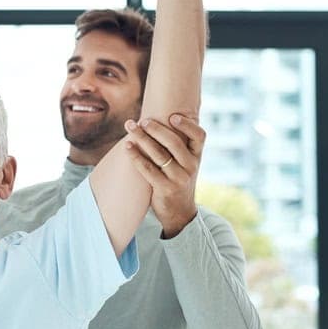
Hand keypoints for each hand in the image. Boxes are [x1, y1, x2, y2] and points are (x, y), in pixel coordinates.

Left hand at [123, 114, 204, 237]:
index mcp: (197, 157)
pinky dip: (136, 156)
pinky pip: (148, 169)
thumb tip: (157, 120)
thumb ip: (178, 146)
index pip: (199, 136)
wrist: (180, 212)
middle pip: (174, 143)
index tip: (172, 116)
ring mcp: (179, 178)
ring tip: (130, 127)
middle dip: (156, 129)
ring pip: (159, 154)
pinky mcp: (165, 189)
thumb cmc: (178, 181)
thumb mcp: (185, 164)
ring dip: (142, 138)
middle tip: (141, 120)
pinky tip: (127, 147)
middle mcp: (191, 166)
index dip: (188, 125)